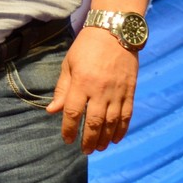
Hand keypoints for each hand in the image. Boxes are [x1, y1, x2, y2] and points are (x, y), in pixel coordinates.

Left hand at [46, 28, 138, 152]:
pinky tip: (116, 138)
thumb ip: (62, 89)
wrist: (115, 31)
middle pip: (94, 122)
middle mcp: (100, 90)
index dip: (69, 129)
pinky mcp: (130, 90)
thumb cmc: (87, 47)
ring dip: (105, 138)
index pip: (74, 113)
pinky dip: (122, 128)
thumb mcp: (69, 64)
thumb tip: (52, 110)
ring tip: (99, 148)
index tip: (67, 139)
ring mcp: (117, 91)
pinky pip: (127, 114)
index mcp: (82, 83)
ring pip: (112, 122)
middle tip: (85, 151)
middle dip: (89, 140)